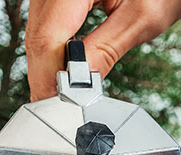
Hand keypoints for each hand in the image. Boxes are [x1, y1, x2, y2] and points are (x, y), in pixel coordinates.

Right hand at [25, 0, 180, 100]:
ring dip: (48, 66)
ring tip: (65, 95)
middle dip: (47, 77)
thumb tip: (80, 86)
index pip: (47, 38)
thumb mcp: (142, 17)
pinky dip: (54, 49)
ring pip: (38, 31)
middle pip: (38, 36)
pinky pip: (46, 23)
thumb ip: (106, 51)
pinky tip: (67, 69)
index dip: (49, 79)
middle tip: (60, 111)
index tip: (58, 109)